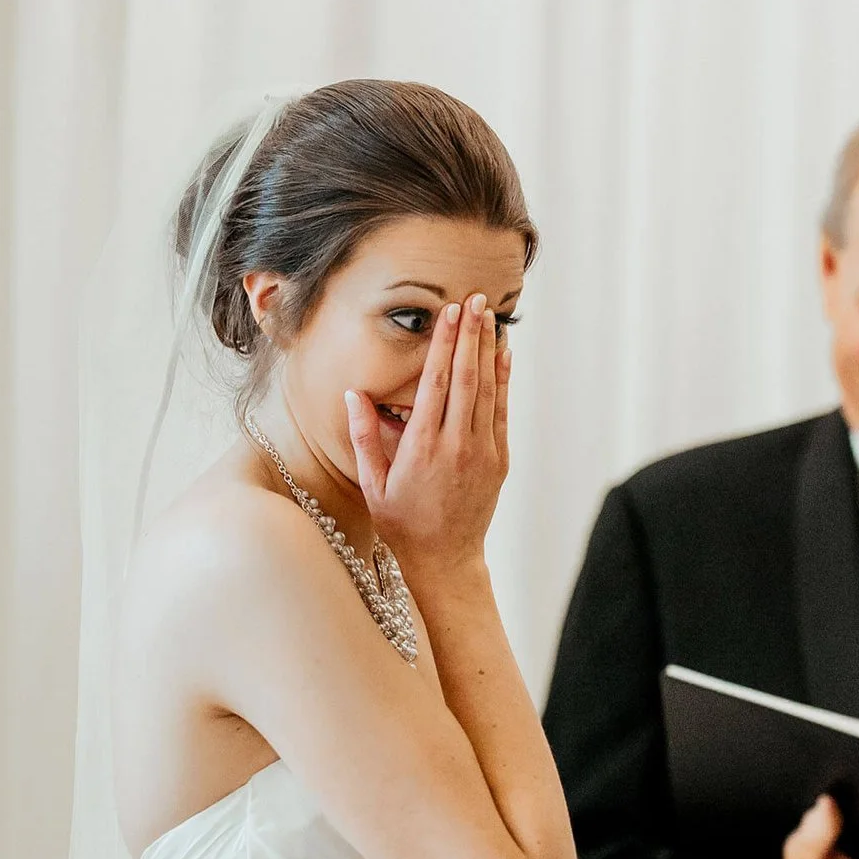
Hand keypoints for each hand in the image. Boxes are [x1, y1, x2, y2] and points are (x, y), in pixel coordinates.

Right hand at [343, 293, 509, 567]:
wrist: (445, 559)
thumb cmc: (401, 522)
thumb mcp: (372, 484)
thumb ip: (365, 437)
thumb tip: (355, 394)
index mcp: (422, 448)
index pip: (436, 384)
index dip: (444, 345)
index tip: (449, 314)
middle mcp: (457, 446)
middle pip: (467, 379)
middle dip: (471, 336)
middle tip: (475, 299)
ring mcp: (483, 452)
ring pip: (488, 391)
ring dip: (489, 350)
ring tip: (491, 316)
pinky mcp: (499, 460)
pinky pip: (501, 411)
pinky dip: (503, 380)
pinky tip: (502, 355)